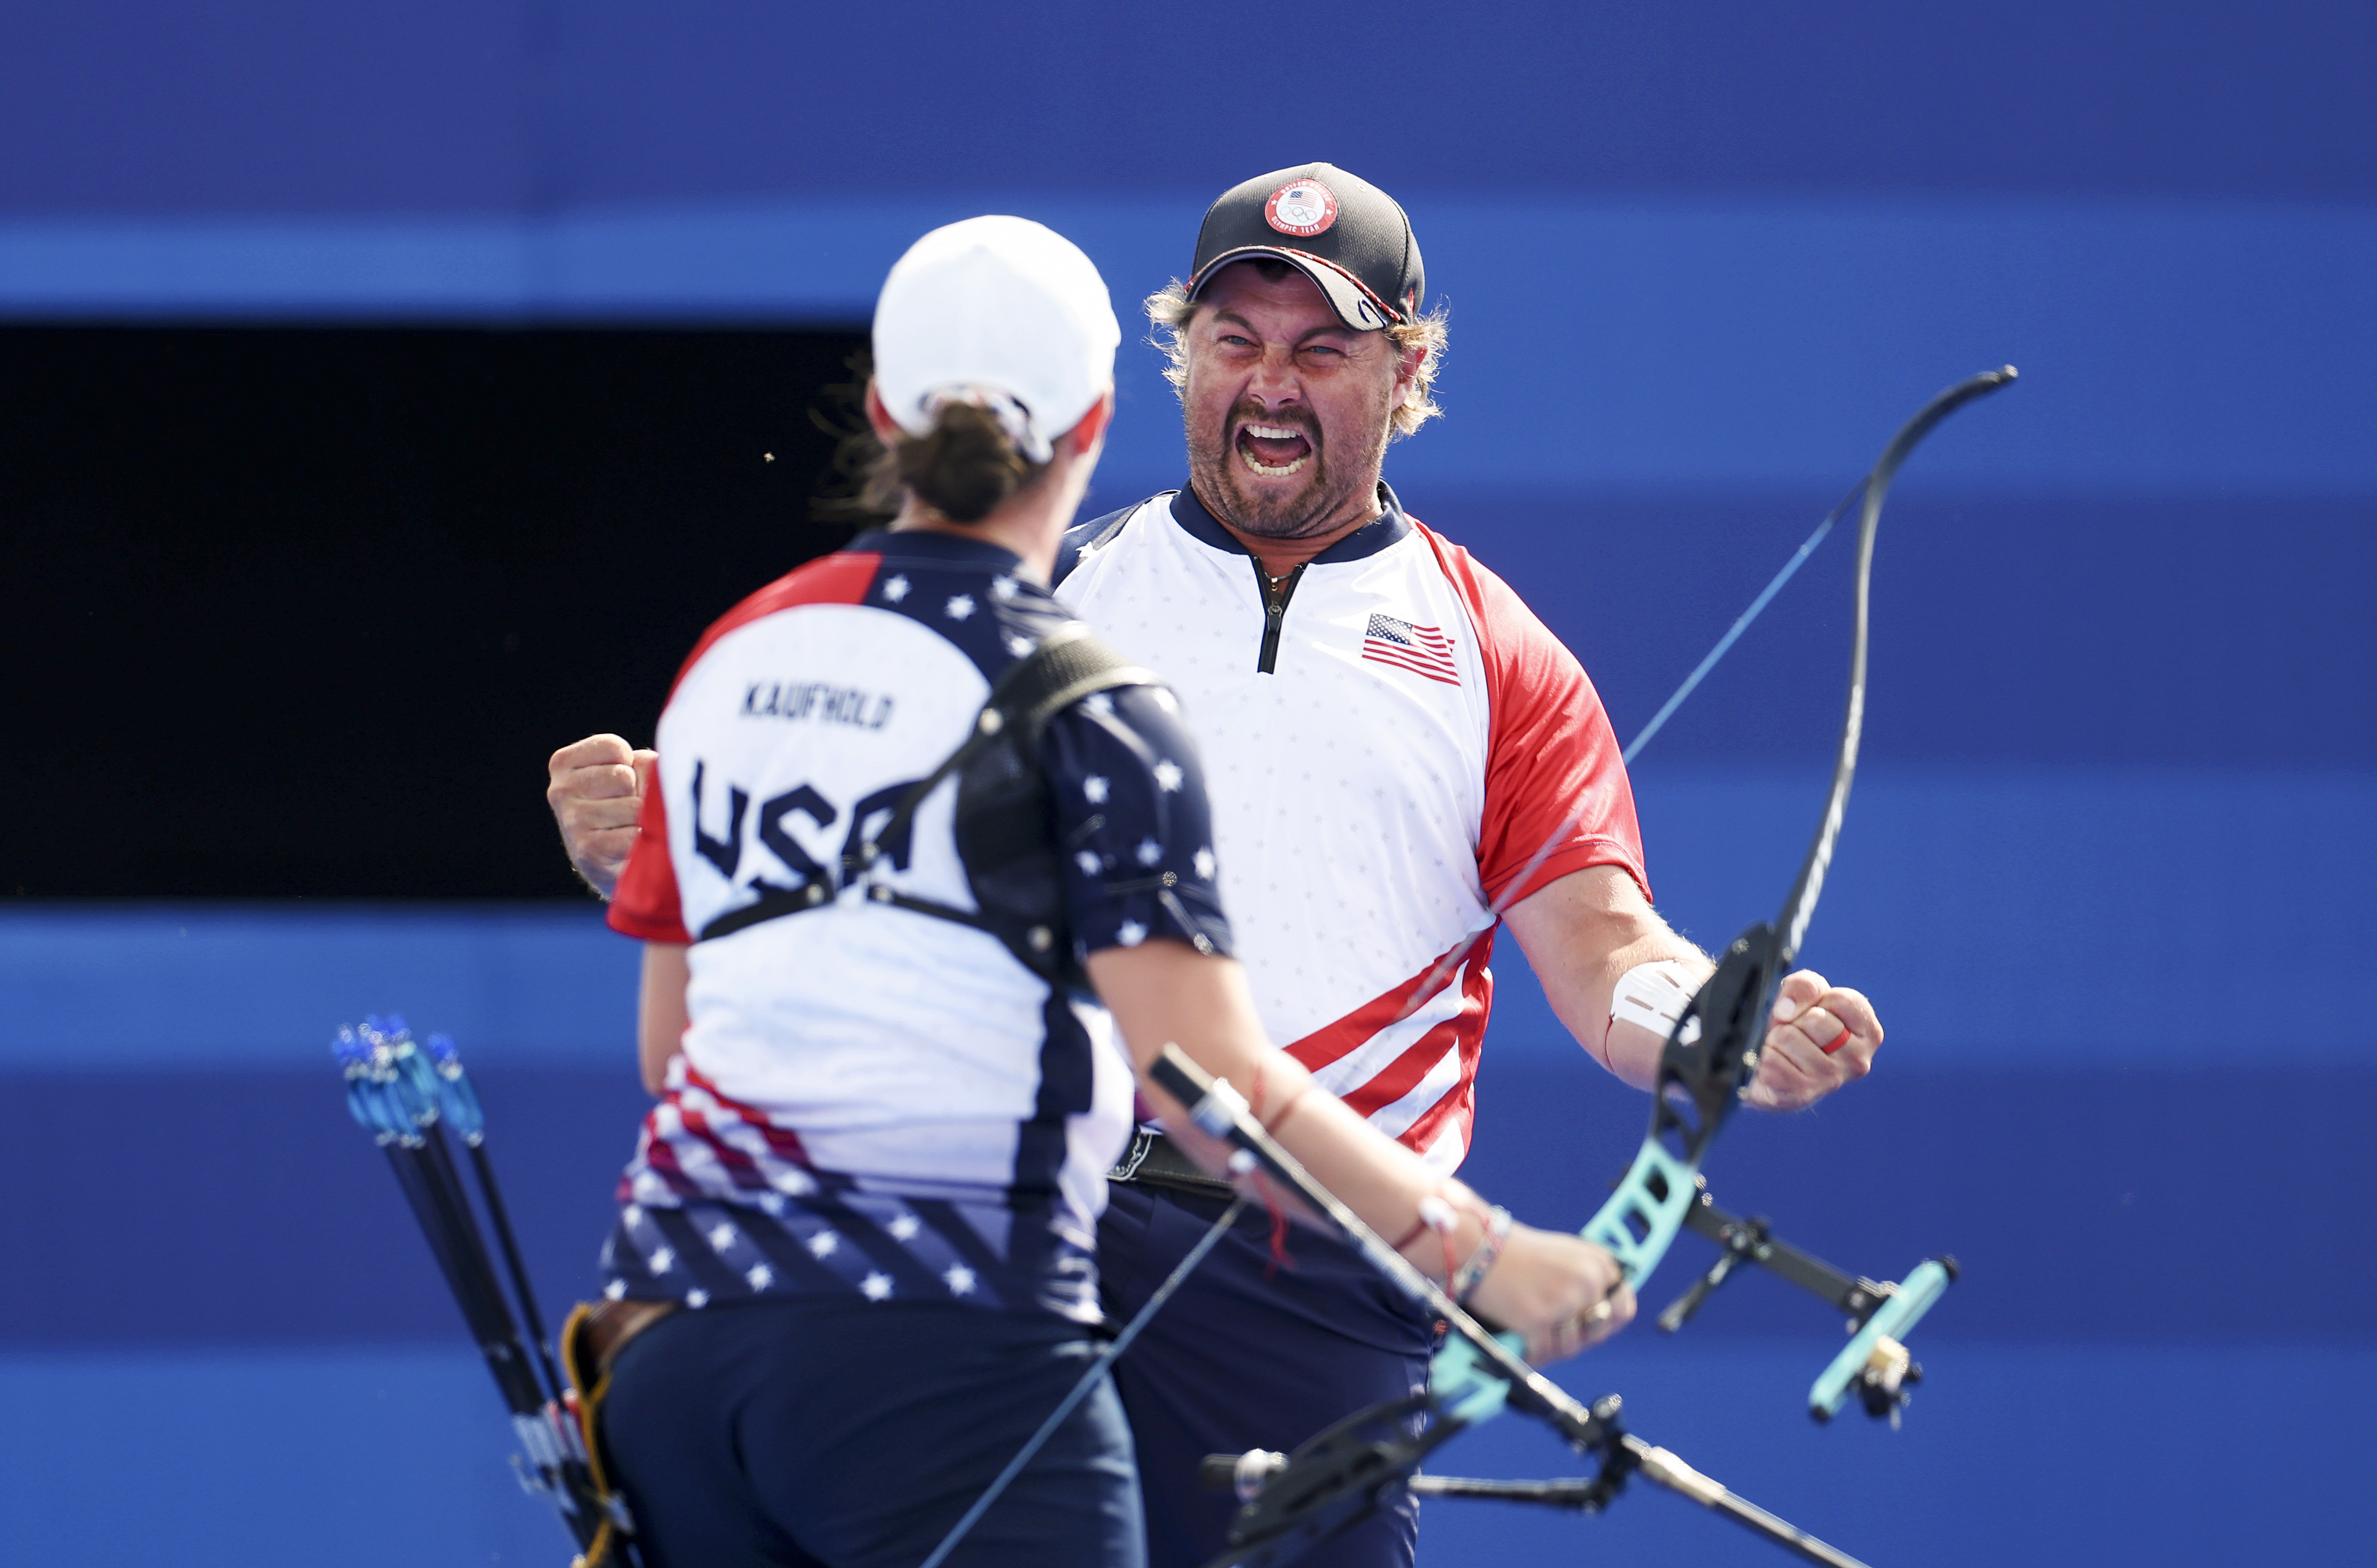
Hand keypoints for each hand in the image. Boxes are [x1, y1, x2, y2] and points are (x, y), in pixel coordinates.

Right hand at [546, 734, 654, 898]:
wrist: (618, 863)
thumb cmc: (629, 806)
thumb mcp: (634, 772)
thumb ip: (645, 764)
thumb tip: (661, 780)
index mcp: (563, 763)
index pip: (614, 748)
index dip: (633, 764)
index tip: (624, 783)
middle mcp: (560, 790)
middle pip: (624, 777)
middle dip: (638, 793)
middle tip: (627, 810)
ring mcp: (571, 821)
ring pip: (633, 807)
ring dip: (643, 818)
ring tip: (630, 828)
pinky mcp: (587, 851)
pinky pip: (634, 835)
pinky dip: (644, 841)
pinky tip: (633, 847)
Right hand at [1466, 1225, 1634, 1364]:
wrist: (1481, 1249)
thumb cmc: (1520, 1253)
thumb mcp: (1568, 1255)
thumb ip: (1591, 1281)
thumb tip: (1607, 1315)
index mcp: (1600, 1264)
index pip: (1624, 1308)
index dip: (1606, 1323)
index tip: (1588, 1325)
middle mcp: (1588, 1281)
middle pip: (1596, 1333)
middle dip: (1576, 1337)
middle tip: (1554, 1329)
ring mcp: (1564, 1301)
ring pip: (1570, 1347)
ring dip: (1551, 1345)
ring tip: (1534, 1330)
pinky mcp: (1539, 1319)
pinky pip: (1543, 1352)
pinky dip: (1532, 1352)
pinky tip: (1522, 1341)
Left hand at [1741, 969, 1880, 1110]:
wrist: (1769, 1065)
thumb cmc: (1795, 1027)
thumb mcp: (1803, 995)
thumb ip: (1804, 986)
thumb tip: (1788, 1010)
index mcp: (1868, 1033)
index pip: (1842, 1000)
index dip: (1816, 1000)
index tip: (1813, 1011)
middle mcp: (1858, 1060)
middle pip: (1815, 1020)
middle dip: (1795, 1020)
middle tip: (1795, 1032)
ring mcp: (1831, 1080)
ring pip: (1789, 1038)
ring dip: (1776, 1038)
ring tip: (1783, 1048)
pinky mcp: (1802, 1095)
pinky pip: (1771, 1062)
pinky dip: (1764, 1057)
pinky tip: (1773, 1062)